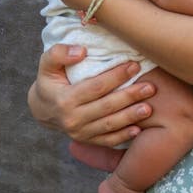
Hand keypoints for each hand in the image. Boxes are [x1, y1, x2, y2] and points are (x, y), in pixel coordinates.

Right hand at [27, 44, 156, 146]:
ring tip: (149, 108)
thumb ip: (59, 53)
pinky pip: (107, 141)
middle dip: (130, 96)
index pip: (96, 87)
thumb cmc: (50, 80)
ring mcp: (80, 133)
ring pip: (109, 125)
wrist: (42, 109)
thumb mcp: (47, 63)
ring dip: (131, 117)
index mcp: (64, 99)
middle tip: (150, 87)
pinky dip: (123, 136)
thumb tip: (82, 51)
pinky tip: (139, 130)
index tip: (134, 65)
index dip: (116, 76)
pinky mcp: (87, 141)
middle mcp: (73, 119)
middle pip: (107, 107)